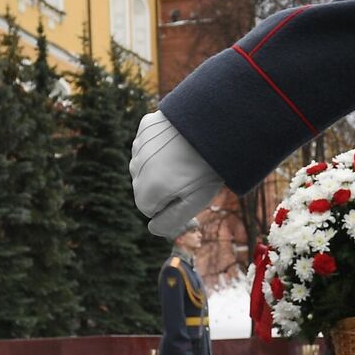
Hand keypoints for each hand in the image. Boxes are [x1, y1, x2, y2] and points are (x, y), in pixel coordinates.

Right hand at [130, 111, 223, 237]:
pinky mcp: (145, 126)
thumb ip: (171, 221)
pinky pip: (147, 144)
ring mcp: (139, 145)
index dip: (170, 204)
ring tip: (185, 157)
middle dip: (163, 185)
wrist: (218, 126)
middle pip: (145, 187)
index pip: (150, 209)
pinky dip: (158, 146)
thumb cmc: (209, 167)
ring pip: (145, 165)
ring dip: (159, 166)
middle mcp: (136, 168)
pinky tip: (178, 142)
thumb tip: (152, 229)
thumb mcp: (195, 201)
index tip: (190, 192)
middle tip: (190, 174)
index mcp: (147, 190)